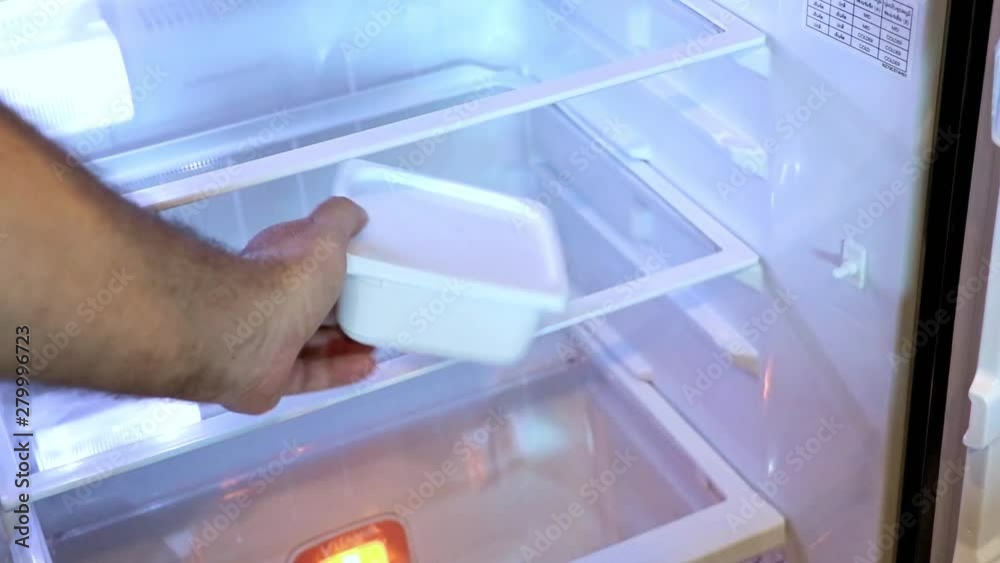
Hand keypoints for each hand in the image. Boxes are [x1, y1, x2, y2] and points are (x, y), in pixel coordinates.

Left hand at [216, 197, 375, 413]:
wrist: (246, 335)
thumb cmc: (286, 280)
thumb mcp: (323, 235)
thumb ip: (340, 219)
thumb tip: (356, 213)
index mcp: (276, 264)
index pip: (308, 264)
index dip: (338, 268)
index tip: (368, 273)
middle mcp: (268, 301)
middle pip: (312, 307)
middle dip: (346, 312)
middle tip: (378, 312)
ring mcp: (265, 342)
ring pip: (312, 344)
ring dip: (346, 344)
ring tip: (379, 344)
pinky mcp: (270, 378)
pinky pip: (310, 375)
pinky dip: (339, 371)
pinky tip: (367, 367)